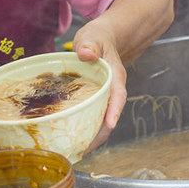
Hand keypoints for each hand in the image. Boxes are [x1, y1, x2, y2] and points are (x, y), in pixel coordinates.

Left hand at [71, 22, 126, 152]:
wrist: (102, 39)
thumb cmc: (98, 39)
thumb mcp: (93, 37)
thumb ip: (90, 45)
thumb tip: (87, 54)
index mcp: (115, 77)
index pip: (118, 96)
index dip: (114, 111)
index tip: (110, 124)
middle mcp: (112, 91)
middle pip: (110, 116)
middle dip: (100, 134)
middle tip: (84, 148)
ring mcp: (104, 98)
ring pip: (101, 121)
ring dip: (91, 136)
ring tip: (75, 150)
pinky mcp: (95, 101)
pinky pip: (92, 117)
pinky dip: (84, 128)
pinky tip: (70, 137)